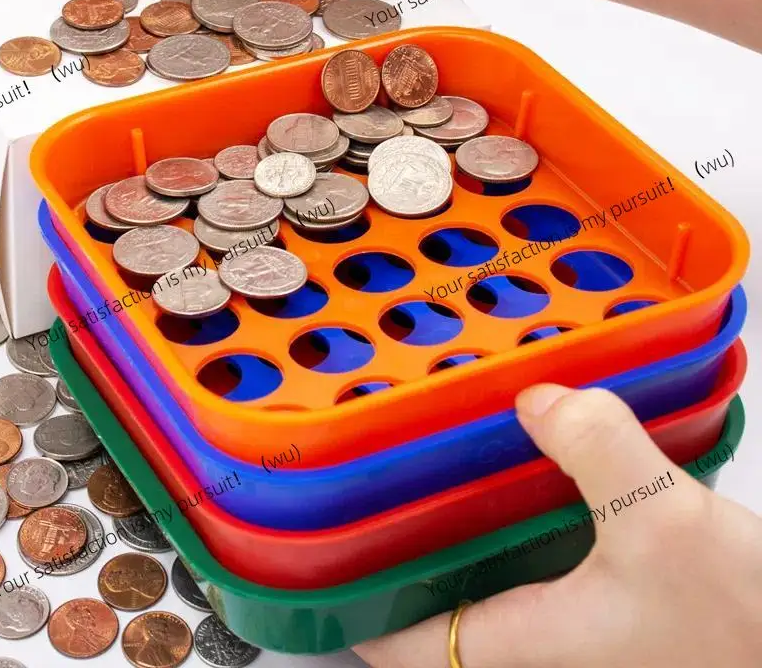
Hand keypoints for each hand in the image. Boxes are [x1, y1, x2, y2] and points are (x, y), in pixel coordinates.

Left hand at [355, 385, 761, 667]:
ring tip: (445, 461)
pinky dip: (523, 516)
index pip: (405, 646)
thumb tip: (537, 398)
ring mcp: (575, 626)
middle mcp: (543, 645)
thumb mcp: (666, 524)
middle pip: (438, 604)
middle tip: (376, 480)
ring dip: (465, 526)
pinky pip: (539, 559)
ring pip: (489, 579)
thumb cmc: (747, 629)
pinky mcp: (608, 604)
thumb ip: (597, 448)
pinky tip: (534, 467)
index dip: (354, 606)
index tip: (322, 552)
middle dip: (404, 547)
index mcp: (528, 644)